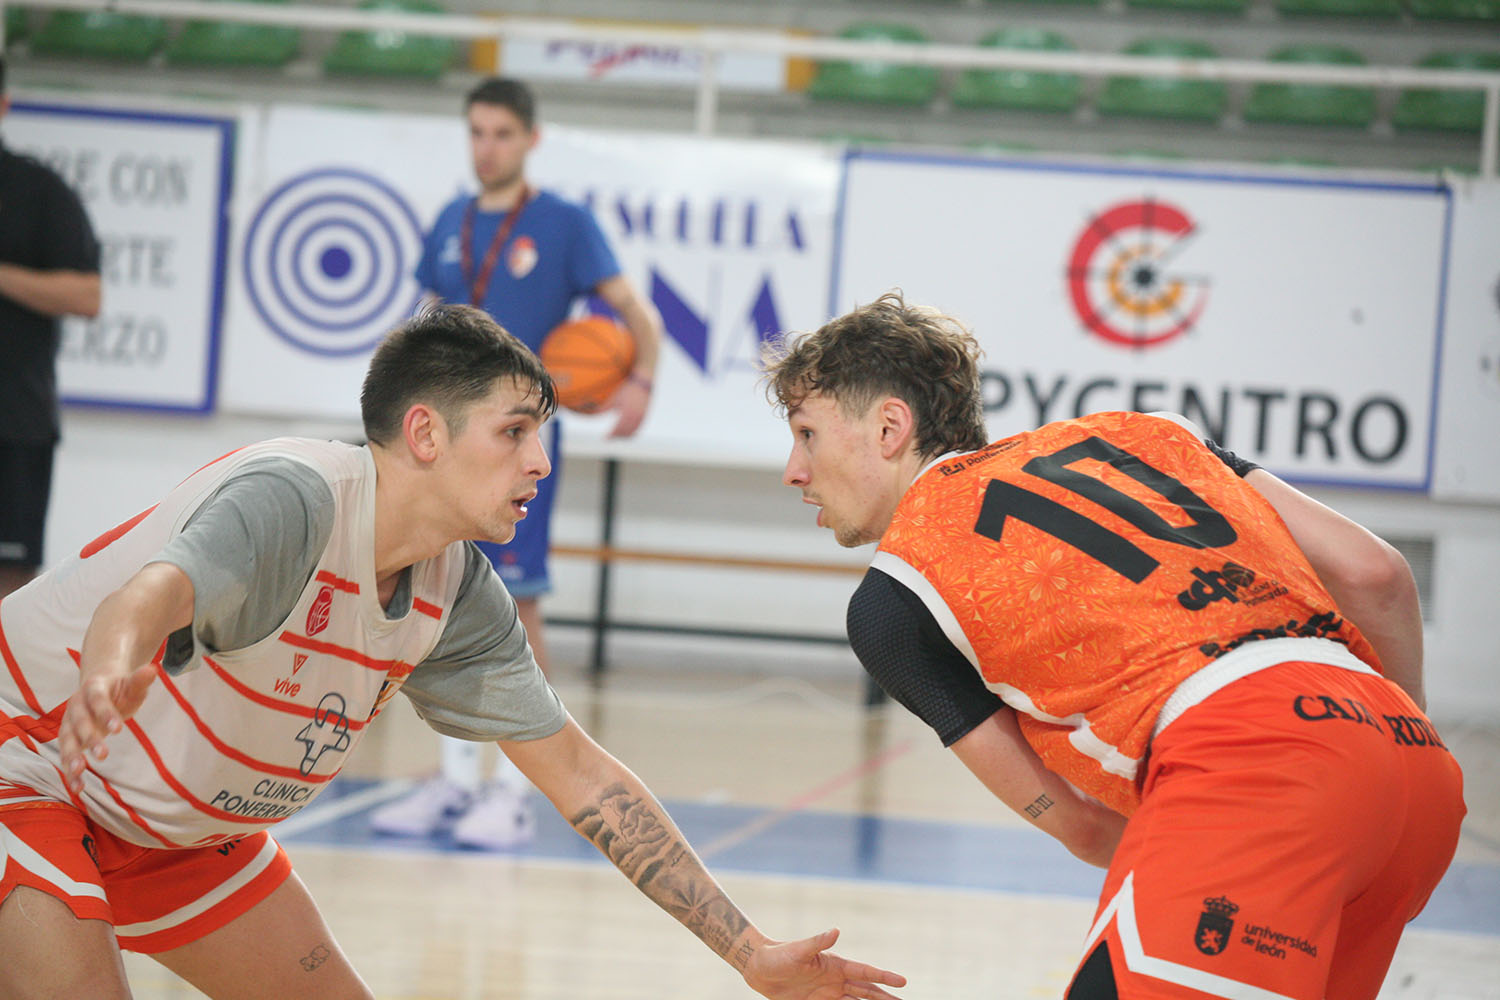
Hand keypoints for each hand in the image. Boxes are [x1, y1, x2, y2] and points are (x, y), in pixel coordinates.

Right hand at [57, 661, 157, 793]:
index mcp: (92, 688)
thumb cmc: (120, 688)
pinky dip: (69, 771)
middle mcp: (76, 705)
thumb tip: (154, 669)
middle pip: (80, 722)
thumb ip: (140, 680)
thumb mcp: (132, 684)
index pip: (97, 700)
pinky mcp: (68, 738)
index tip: (119, 730)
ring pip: (67, 740)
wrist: (97, 686)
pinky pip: (66, 755)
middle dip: (90, 738)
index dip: (106, 714)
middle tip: (103, 756)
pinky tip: (77, 788)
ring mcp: (69, 722)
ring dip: (71, 756)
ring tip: (79, 773)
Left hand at [604, 373, 651, 437]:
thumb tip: (593, 413)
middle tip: (609, 438)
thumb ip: (605, 407)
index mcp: (627, 413)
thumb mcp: (615, 398)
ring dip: (624, 436)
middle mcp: (635, 417)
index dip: (611, 435)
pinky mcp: (644, 417)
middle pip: (625, 433)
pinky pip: (637, 429)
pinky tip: (625, 431)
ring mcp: (641, 418)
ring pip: (632, 433)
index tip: (605, 438)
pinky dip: (631, 433)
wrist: (643, 384)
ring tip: (616, 436)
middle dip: (617, 437)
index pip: (618, 429)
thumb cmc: (628, 390)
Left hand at [742, 928, 905, 999]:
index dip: (884, 977)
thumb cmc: (778, 955)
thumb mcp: (798, 950)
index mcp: (835, 965)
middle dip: (885, 996)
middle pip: (867, 990)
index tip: (903, 981)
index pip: (865, 972)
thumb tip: (836, 931)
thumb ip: (817, 942)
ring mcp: (828, 993)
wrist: (760, 968)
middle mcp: (836, 979)